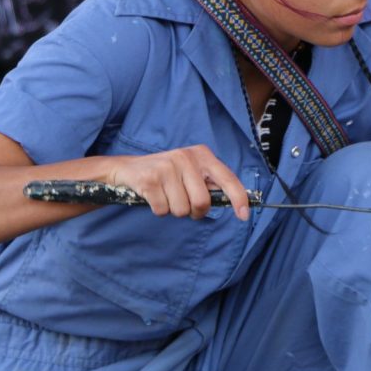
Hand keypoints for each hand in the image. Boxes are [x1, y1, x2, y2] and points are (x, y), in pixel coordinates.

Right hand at [108, 145, 249, 220]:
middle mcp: (186, 157)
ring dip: (174, 210)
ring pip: (182, 210)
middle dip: (195, 212)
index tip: (244, 215)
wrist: (126, 169)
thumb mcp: (190, 171)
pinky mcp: (150, 179)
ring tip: (166, 195)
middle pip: (202, 202)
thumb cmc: (166, 174)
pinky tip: (153, 196)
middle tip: (186, 206)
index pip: (227, 179)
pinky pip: (163, 210)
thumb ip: (209, 183)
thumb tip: (234, 202)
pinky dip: (159, 210)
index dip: (239, 198)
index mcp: (202, 155)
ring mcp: (167, 167)